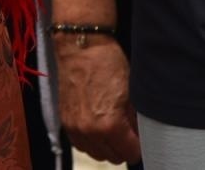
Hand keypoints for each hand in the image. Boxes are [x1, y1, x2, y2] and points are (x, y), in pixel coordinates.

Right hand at [56, 37, 139, 164]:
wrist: (81, 46)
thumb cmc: (107, 63)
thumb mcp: (131, 92)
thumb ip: (135, 120)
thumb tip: (139, 135)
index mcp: (109, 125)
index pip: (131, 153)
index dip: (138, 146)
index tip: (140, 137)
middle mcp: (89, 131)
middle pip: (113, 157)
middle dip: (123, 147)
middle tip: (128, 131)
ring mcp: (74, 128)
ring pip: (96, 154)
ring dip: (106, 146)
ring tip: (112, 129)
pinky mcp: (65, 121)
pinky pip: (81, 144)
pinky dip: (90, 140)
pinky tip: (97, 126)